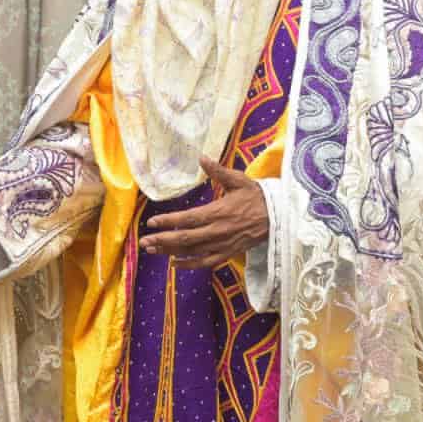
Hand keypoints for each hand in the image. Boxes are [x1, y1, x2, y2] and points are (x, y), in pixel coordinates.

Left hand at [137, 155, 268, 268]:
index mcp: (218, 212)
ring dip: (171, 252)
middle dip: (163, 240)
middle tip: (144, 241)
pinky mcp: (228, 253)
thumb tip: (202, 157)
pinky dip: (190, 264)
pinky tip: (175, 263)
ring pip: (193, 252)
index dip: (169, 222)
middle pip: (186, 239)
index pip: (188, 219)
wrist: (278, 217)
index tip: (152, 223)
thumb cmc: (256, 196)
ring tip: (152, 250)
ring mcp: (223, 244)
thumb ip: (218, 171)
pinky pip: (206, 262)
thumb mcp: (238, 180)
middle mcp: (218, 231)